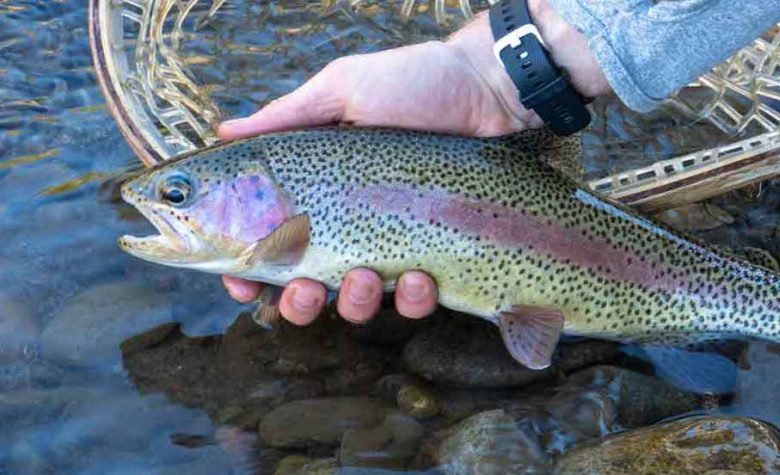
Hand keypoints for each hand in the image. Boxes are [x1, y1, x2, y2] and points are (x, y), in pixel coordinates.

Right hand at [217, 0, 608, 324]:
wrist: (491, 93)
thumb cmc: (417, 83)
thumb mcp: (344, 89)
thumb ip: (286, 116)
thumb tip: (223, 132)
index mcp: (318, 188)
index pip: (268, 241)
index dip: (247, 271)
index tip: (240, 282)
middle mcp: (351, 222)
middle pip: (305, 288)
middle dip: (298, 304)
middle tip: (304, 291)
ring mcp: (394, 243)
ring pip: (357, 304)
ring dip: (352, 303)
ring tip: (365, 277)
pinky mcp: (436, 257)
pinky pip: (414, 300)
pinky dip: (410, 299)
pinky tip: (417, 275)